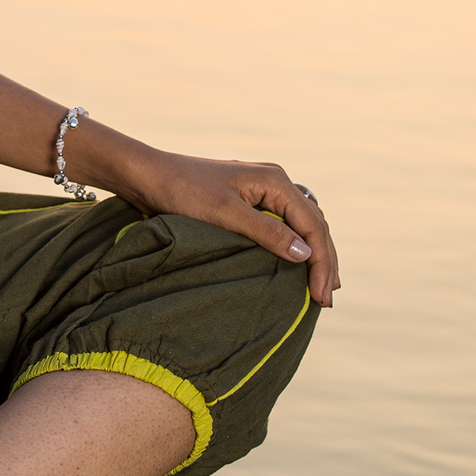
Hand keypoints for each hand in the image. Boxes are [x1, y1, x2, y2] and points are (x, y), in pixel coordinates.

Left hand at [114, 146, 340, 307]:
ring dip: (314, 255)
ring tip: (321, 287)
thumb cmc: (183, 192)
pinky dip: (296, 247)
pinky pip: (284, 226)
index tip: (321, 296)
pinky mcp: (249, 202)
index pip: (313, 225)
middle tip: (327, 298)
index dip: (321, 262)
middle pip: (314, 224)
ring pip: (303, 225)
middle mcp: (275, 183)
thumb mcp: (225, 215)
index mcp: (275, 181)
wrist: (148, 177)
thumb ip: (266, 233)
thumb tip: (305, 254)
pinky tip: (297, 265)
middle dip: (324, 261)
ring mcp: (263, 192)